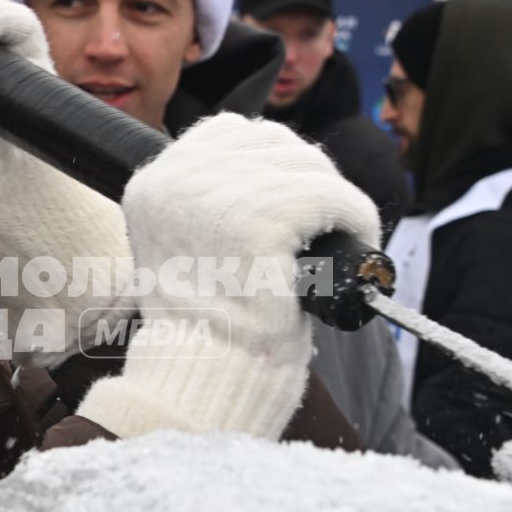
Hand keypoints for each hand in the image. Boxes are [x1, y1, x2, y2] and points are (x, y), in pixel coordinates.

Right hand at [77, 114, 380, 439]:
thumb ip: (205, 205)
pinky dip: (358, 220)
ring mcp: (219, 195)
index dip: (271, 166)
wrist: (204, 378)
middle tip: (323, 227)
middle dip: (307, 179)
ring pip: (310, 165)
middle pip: (273, 141)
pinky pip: (336, 197)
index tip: (293, 206)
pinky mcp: (264, 218)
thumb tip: (270, 171)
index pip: (229, 133)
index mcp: (152, 184)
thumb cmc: (205, 329)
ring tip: (340, 239)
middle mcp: (177, 179)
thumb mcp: (182, 249)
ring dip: (335, 199)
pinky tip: (357, 246)